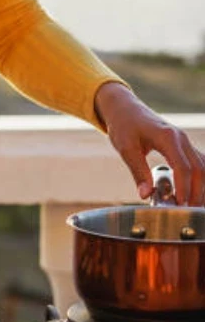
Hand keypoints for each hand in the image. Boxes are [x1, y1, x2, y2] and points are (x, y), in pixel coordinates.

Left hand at [95, 82, 204, 204]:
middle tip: (189, 212)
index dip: (184, 188)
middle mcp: (181, 139)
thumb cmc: (124, 126)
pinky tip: (192, 194)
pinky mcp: (182, 146)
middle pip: (198, 168)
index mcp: (168, 138)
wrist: (125, 109)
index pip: (183, 167)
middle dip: (196, 191)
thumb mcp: (126, 149)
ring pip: (202, 166)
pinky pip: (197, 163)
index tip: (180, 205)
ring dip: (200, 186)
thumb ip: (138, 171)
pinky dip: (198, 179)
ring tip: (192, 207)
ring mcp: (184, 142)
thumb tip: (145, 195)